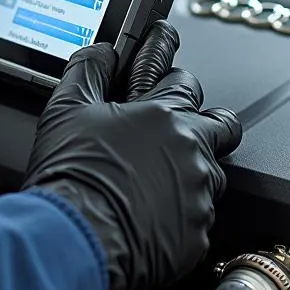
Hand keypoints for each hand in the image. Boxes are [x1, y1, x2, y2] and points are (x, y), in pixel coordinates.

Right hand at [22, 44, 241, 289]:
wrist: (73, 238)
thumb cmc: (70, 176)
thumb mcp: (67, 108)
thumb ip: (89, 70)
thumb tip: (104, 52)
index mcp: (163, 115)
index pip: (185, 82)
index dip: (174, 82)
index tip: (170, 81)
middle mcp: (190, 151)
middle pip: (222, 127)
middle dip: (206, 127)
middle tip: (179, 136)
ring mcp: (197, 193)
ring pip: (211, 177)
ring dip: (190, 176)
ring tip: (153, 187)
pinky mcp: (196, 234)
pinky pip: (198, 221)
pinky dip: (178, 219)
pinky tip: (150, 220)